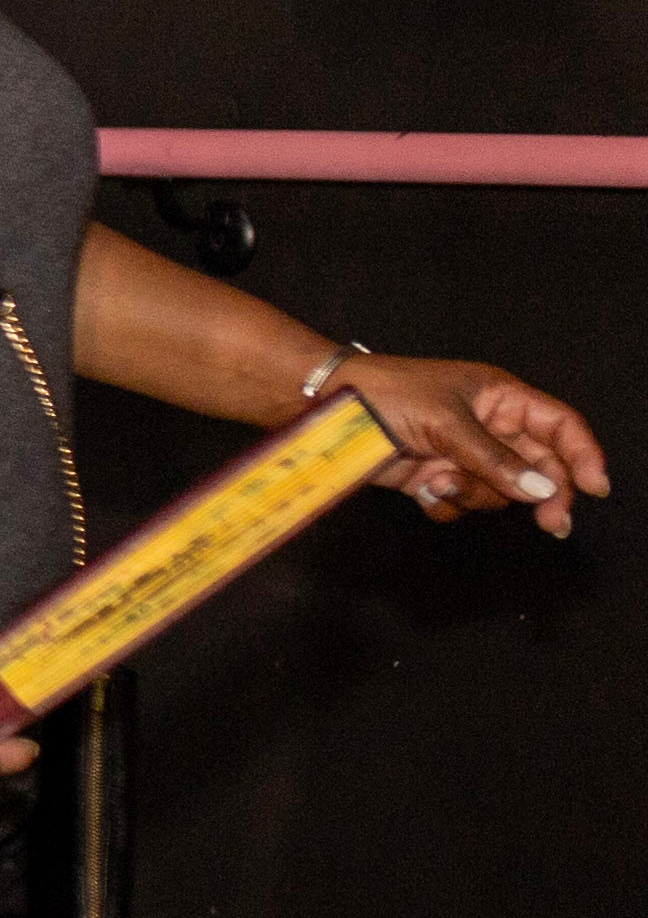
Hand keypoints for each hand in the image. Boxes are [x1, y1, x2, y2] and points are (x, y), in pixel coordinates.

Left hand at [333, 355, 608, 539]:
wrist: (322, 410)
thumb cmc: (383, 394)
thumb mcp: (446, 422)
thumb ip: (494, 458)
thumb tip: (541, 490)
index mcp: (500, 397)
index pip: (559, 425)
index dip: (583, 454)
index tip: (596, 488)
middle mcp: (487, 426)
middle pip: (538, 466)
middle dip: (544, 494)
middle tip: (553, 523)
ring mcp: (460, 453)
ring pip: (498, 491)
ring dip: (477, 494)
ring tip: (440, 479)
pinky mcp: (431, 475)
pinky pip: (460, 503)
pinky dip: (446, 504)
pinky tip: (423, 489)